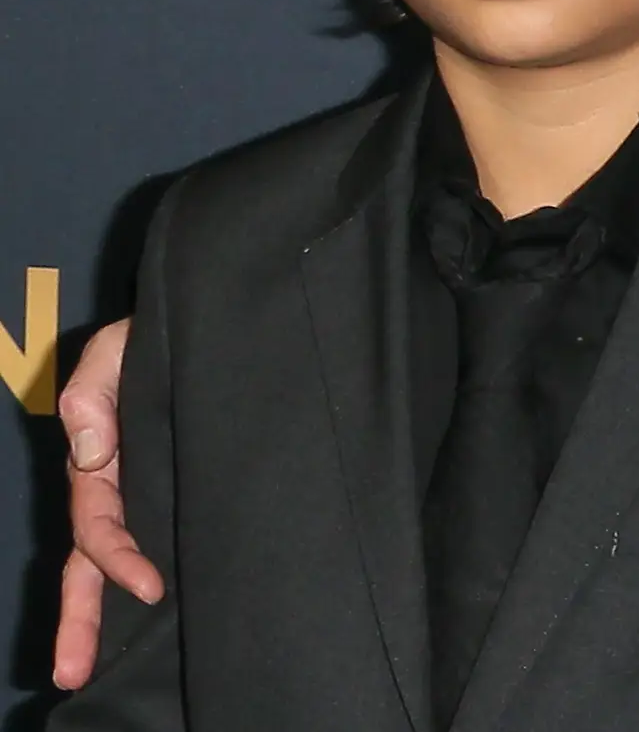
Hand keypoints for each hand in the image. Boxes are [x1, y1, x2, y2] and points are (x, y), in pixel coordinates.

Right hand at [54, 319, 157, 690]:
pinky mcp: (183, 485)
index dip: (117, 559)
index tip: (149, 587)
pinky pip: (163, 534)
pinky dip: (150, 576)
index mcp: (104, 460)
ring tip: (92, 672)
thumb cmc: (156, 336)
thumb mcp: (117, 351)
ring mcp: (150, 488)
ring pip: (119, 559)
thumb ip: (95, 392)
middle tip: (72, 673)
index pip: (99, 526)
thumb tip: (90, 453)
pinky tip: (168, 618)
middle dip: (82, 617)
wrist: (209, 321)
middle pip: (93, 560)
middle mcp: (121, 484)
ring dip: (106, 613)